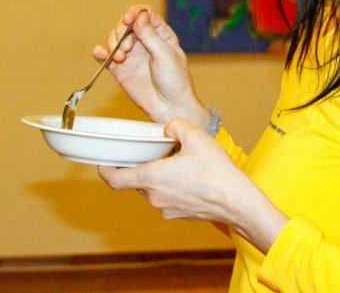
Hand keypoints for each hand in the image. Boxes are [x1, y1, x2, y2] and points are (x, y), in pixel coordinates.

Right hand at [94, 5, 205, 125]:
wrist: (170, 107)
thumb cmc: (175, 82)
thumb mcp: (166, 56)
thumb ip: (151, 36)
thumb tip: (139, 16)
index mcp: (160, 35)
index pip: (145, 14)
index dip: (134, 13)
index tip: (127, 20)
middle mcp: (144, 42)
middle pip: (125, 25)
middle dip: (121, 32)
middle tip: (127, 48)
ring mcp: (131, 55)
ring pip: (114, 38)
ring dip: (112, 44)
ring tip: (120, 58)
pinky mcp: (120, 69)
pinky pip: (105, 56)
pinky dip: (100, 53)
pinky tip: (101, 54)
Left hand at [98, 119, 287, 252]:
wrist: (236, 201)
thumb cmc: (216, 171)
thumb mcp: (195, 136)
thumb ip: (175, 126)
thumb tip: (168, 129)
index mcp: (151, 177)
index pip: (115, 179)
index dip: (105, 170)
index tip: (103, 163)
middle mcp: (154, 196)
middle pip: (136, 181)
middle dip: (141, 167)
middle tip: (152, 153)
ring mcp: (166, 208)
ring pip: (152, 189)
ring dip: (158, 177)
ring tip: (176, 163)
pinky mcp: (179, 214)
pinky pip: (167, 197)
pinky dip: (171, 187)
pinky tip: (188, 177)